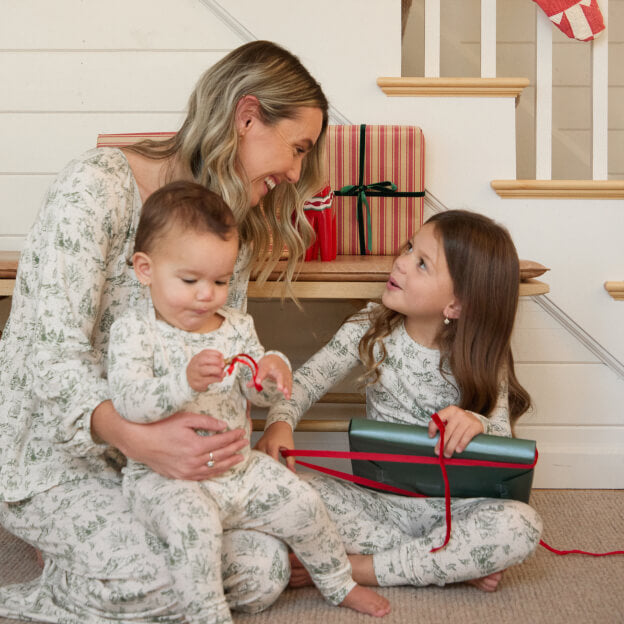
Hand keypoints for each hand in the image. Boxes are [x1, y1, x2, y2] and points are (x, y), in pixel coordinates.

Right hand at [92, 401, 247, 479]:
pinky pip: (202, 476)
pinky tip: (221, 468)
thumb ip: (206, 421)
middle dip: (234, 448)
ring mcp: (187, 471)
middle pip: (220, 455)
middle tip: (244, 443)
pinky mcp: (181, 476)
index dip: (233, 437)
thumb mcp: (185, 418)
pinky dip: (214, 472)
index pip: (221, 442)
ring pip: (214, 469)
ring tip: (240, 458)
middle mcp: (193, 461)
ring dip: (228, 463)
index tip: (241, 432)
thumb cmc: (161, 426)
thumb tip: (223, 425)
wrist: (140, 442)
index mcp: (195, 445)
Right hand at [187, 349, 224, 391]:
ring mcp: (195, 374)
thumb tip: (224, 362)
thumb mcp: (205, 363)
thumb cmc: (200, 370)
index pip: (205, 352)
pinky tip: (220, 379)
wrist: (190, 381)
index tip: (222, 356)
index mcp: (197, 358)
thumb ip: (214, 361)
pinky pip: (207, 380)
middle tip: (223, 364)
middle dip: (215, 361)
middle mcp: (195, 365)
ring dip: (216, 370)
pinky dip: (216, 379)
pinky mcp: (197, 383)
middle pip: (203, 360)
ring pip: (205, 370)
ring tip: (222, 372)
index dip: (215, 353)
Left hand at [253, 355, 291, 398]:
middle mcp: (277, 368)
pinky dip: (289, 390)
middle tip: (280, 388)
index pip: (263, 370)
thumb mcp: (259, 368)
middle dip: (280, 381)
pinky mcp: (288, 376)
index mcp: (267, 365)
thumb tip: (248, 385)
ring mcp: (284, 372)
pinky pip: (289, 383)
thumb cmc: (267, 364)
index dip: (260, 376)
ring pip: (286, 379)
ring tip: (285, 393)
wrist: (276, 358)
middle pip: (279, 374)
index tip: (257, 382)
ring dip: (286, 387)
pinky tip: (288, 397)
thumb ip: (254, 377)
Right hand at [255, 421, 295, 471]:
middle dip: (268, 470)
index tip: (279, 476)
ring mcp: (258, 446)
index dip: (276, 469)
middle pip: (263, 462)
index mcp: (272, 445)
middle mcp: (263, 446)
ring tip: (268, 473)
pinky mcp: (256, 447)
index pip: (272, 461)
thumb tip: (291, 471)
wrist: (278, 425)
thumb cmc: (284, 435)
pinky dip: (258, 461)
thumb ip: (290, 460)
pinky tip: (262, 466)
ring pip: (258, 460)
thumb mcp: (290, 447)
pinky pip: (255, 457)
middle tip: (273, 478)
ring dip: (263, 466)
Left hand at [427, 405, 483, 457]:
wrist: (476, 420)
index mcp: (450, 411)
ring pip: (456, 435)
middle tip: (438, 452)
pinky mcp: (475, 426)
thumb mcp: (451, 419)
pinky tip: (458, 450)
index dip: (433, 427)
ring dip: (450, 447)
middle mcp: (458, 414)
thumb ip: (442, 424)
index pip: (438, 417)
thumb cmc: (460, 422)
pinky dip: (461, 444)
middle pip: (447, 430)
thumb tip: (432, 436)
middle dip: (442, 443)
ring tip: (447, 454)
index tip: (431, 436)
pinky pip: (466, 437)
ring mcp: (467, 420)